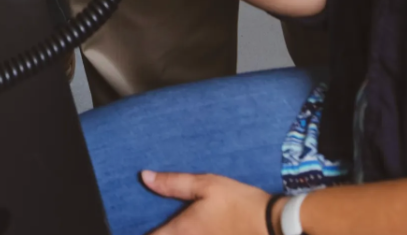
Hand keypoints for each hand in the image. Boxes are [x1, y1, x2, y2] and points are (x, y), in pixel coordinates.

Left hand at [139, 171, 272, 233]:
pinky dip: (188, 234)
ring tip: (171, 225)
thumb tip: (144, 177)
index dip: (142, 232)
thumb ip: (173, 183)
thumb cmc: (239, 202)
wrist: (274, 223)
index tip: (133, 225)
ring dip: (173, 233)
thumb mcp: (206, 184)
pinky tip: (195, 228)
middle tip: (154, 223)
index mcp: (183, 230)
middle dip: (159, 232)